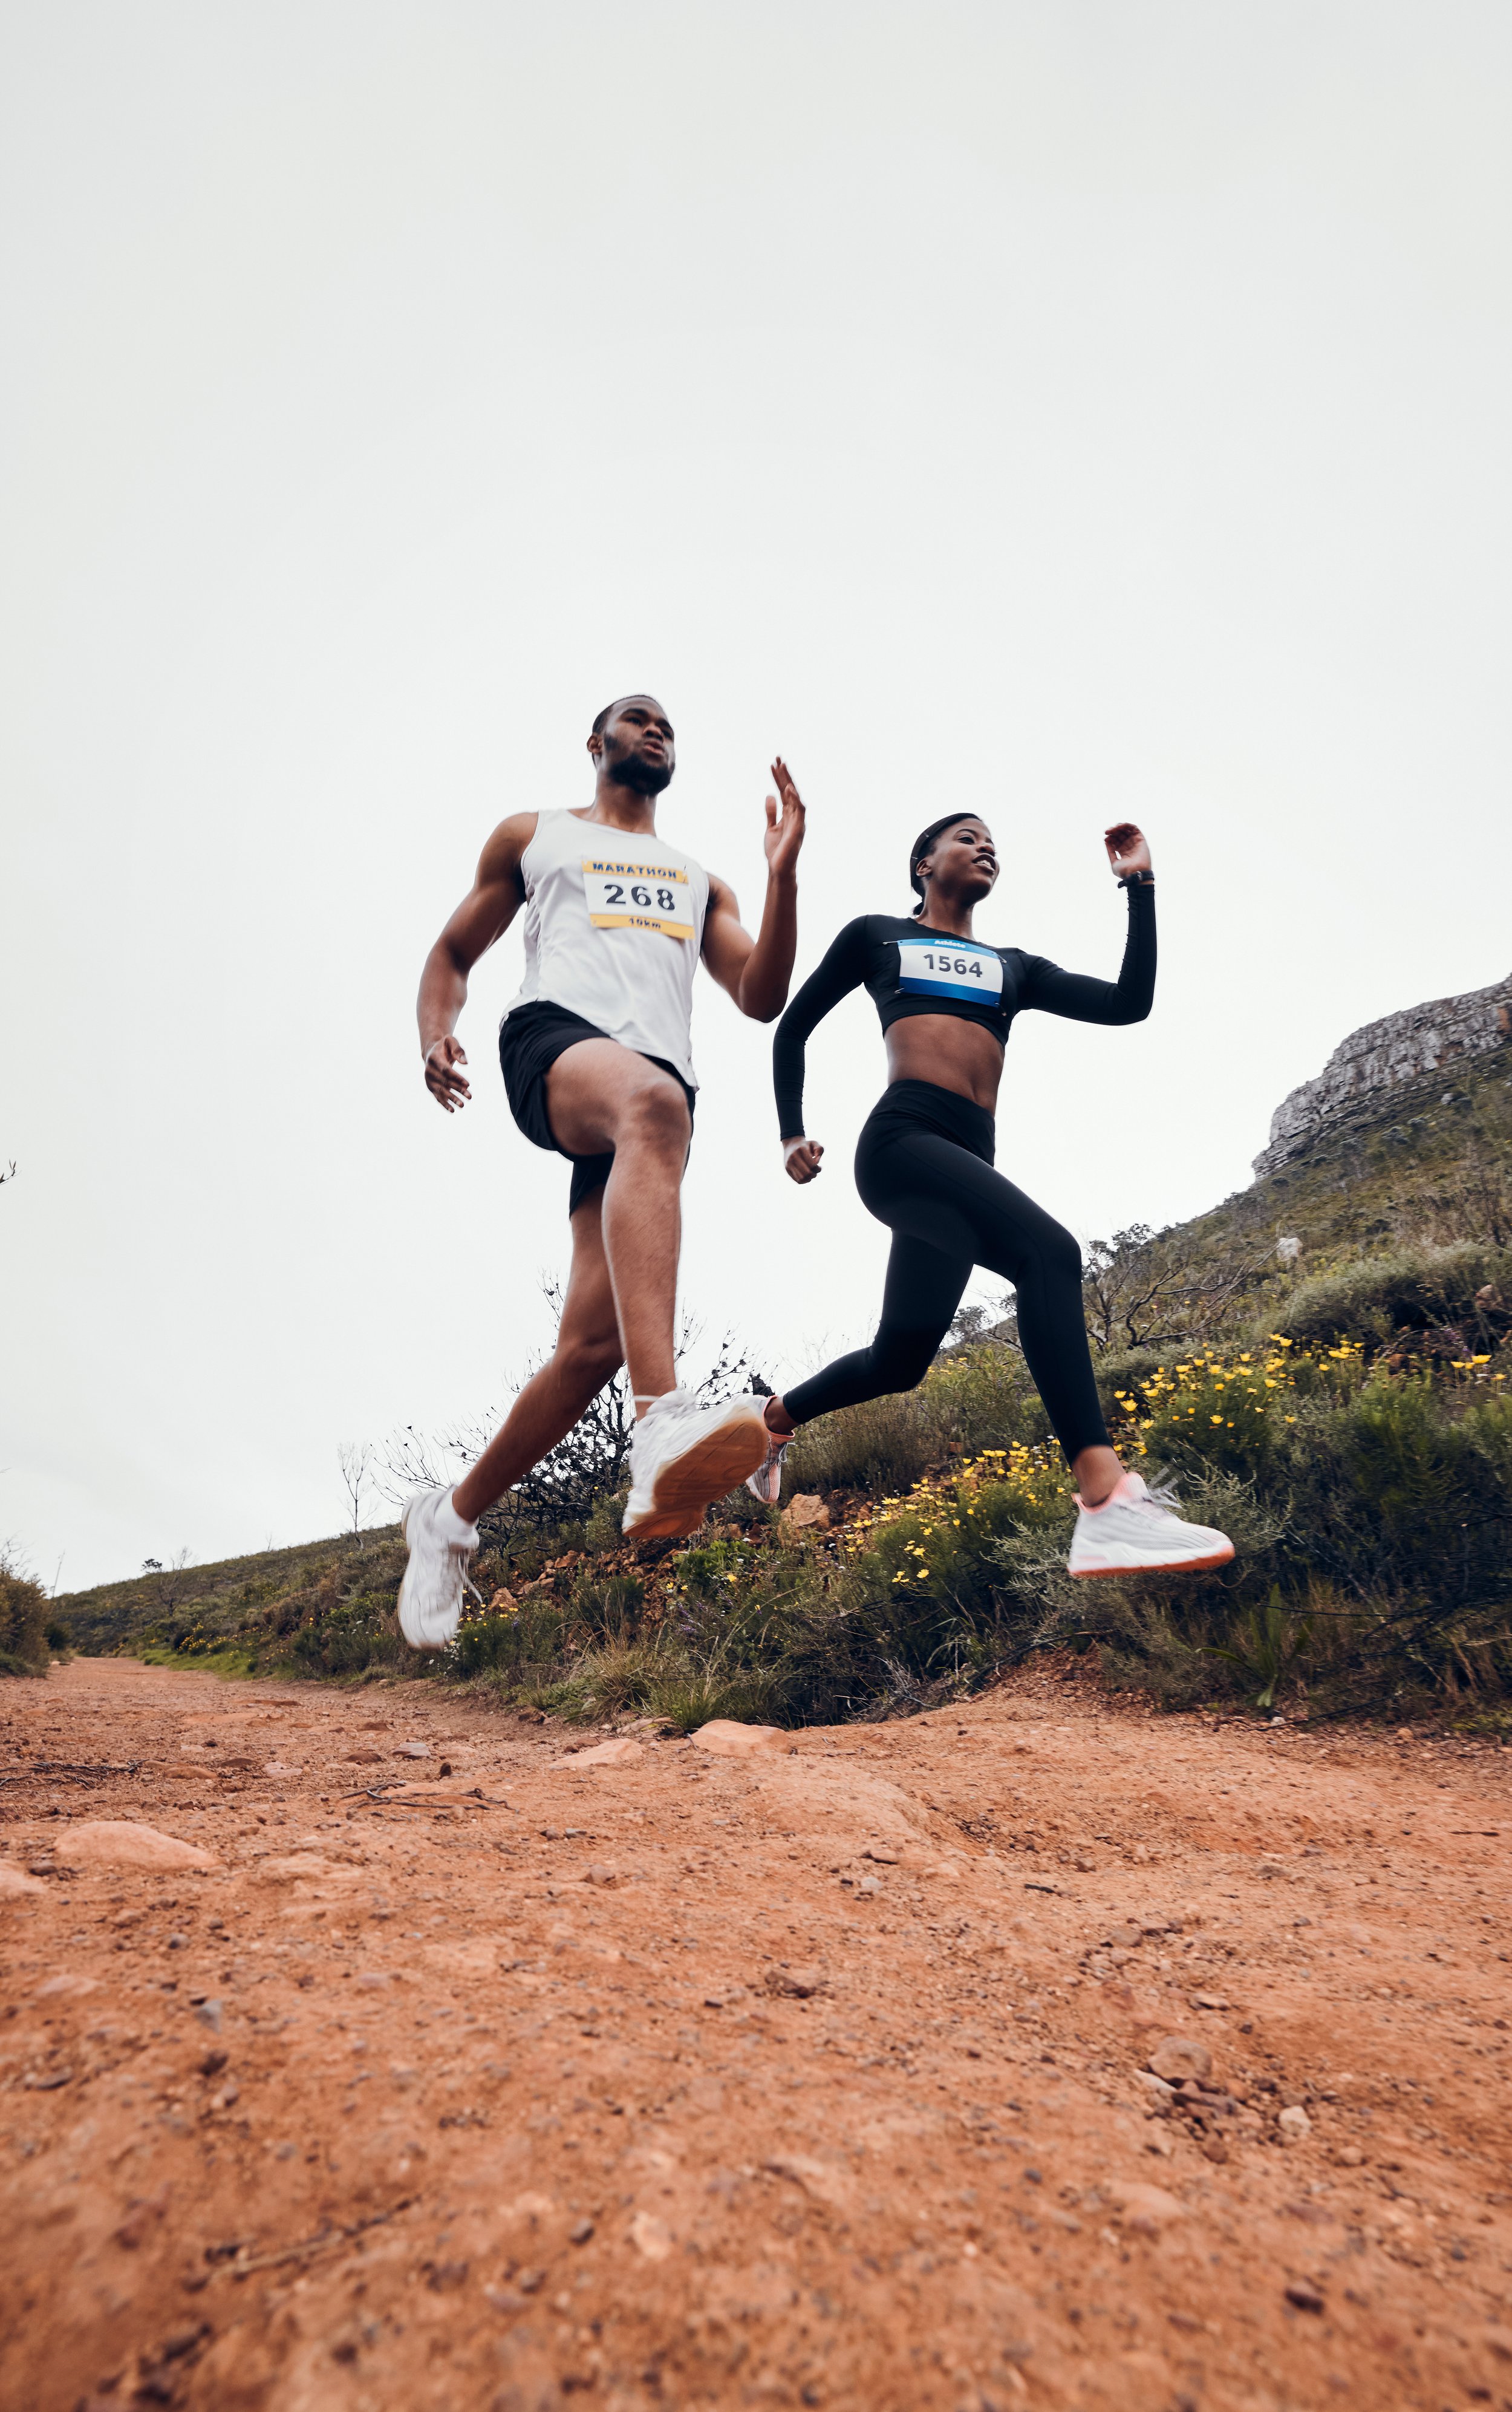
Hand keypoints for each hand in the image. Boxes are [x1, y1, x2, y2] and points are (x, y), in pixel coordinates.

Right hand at [424, 1034, 470, 1111]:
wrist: (432, 1051)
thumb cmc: (444, 1046)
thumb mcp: (451, 1042)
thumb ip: (458, 1050)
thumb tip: (466, 1063)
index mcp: (433, 1058)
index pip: (446, 1070)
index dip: (457, 1078)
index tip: (468, 1084)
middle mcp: (429, 1070)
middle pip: (444, 1082)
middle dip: (457, 1089)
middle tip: (470, 1096)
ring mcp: (428, 1079)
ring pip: (441, 1091)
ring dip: (452, 1099)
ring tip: (463, 1105)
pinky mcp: (430, 1086)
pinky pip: (437, 1096)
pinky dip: (445, 1104)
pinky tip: (453, 1110)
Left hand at [763, 757, 806, 882]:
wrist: (779, 868)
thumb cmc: (776, 850)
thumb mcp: (770, 828)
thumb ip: (771, 812)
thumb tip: (770, 795)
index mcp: (789, 814)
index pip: (783, 791)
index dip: (778, 778)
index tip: (773, 764)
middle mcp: (795, 815)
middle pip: (790, 790)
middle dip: (784, 774)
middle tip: (778, 758)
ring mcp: (798, 821)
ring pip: (795, 796)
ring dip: (788, 781)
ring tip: (782, 767)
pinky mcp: (798, 829)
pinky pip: (798, 811)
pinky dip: (794, 799)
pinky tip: (788, 788)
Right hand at [783, 1136, 823, 1184]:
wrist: (791, 1145)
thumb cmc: (806, 1146)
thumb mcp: (814, 1143)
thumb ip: (819, 1149)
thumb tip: (817, 1161)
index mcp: (801, 1149)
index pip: (812, 1165)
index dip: (818, 1168)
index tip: (819, 1167)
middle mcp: (793, 1157)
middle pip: (807, 1173)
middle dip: (814, 1174)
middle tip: (815, 1171)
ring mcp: (789, 1164)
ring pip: (802, 1179)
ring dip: (809, 1179)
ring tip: (811, 1174)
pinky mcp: (787, 1170)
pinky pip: (798, 1181)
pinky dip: (805, 1181)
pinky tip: (807, 1176)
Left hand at [1104, 822, 1151, 878]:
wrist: (1136, 873)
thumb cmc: (1125, 871)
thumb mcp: (1114, 863)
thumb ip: (1110, 852)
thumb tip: (1106, 840)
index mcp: (1123, 852)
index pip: (1115, 841)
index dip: (1110, 838)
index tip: (1106, 838)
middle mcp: (1129, 846)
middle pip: (1120, 834)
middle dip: (1113, 831)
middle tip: (1107, 832)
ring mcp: (1135, 842)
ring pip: (1126, 830)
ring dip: (1119, 827)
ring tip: (1112, 829)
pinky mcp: (1140, 839)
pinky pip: (1134, 828)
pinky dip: (1126, 825)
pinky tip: (1120, 826)